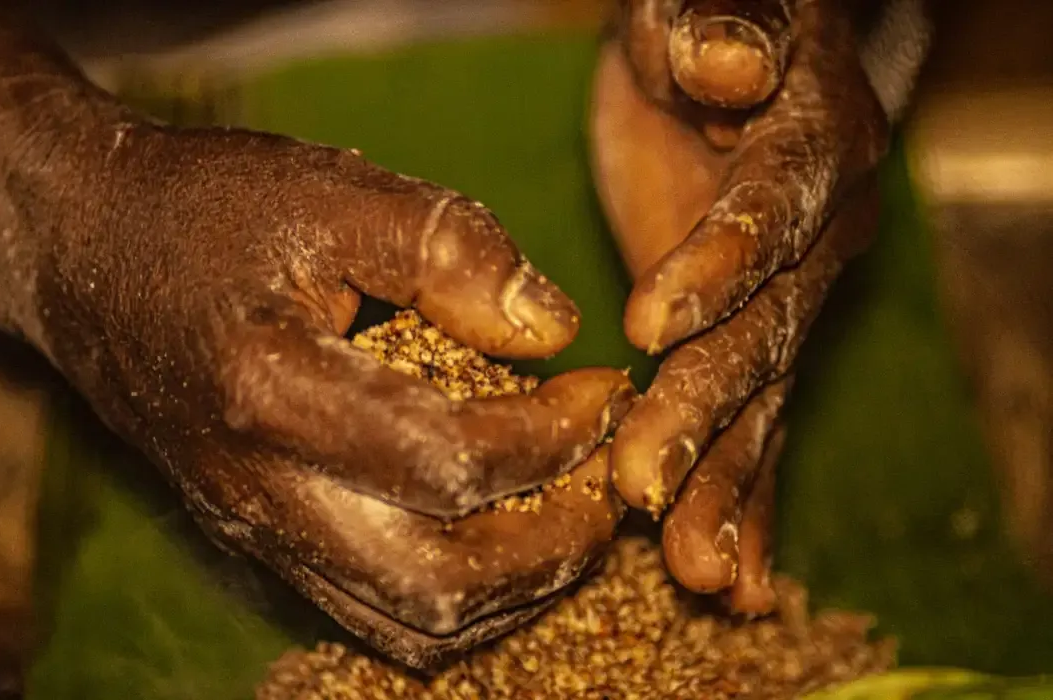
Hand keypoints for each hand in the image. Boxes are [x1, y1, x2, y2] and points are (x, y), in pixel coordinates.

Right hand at [21, 125, 634, 666]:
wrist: (88, 255)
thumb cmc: (208, 212)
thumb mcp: (329, 193)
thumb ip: (450, 249)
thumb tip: (553, 329)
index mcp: (271, 394)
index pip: (448, 460)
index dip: (551, 437)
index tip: (599, 389)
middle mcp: (258, 489)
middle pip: (436, 582)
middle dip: (552, 542)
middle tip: (606, 479)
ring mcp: (254, 528)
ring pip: (409, 624)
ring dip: (517, 588)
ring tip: (572, 513)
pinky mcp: (259, 539)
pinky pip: (371, 614)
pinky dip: (460, 600)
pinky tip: (503, 536)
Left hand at [590, 0, 887, 612]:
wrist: (728, 67)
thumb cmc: (701, 30)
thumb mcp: (701, 10)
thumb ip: (721, 23)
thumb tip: (727, 59)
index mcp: (810, 152)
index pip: (767, 214)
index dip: (717, 268)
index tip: (651, 326)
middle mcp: (821, 241)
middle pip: (761, 334)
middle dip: (702, 412)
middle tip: (644, 489)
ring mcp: (794, 301)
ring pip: (759, 401)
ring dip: (724, 485)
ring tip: (694, 570)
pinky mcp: (757, 340)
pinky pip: (756, 426)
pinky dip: (743, 502)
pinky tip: (728, 574)